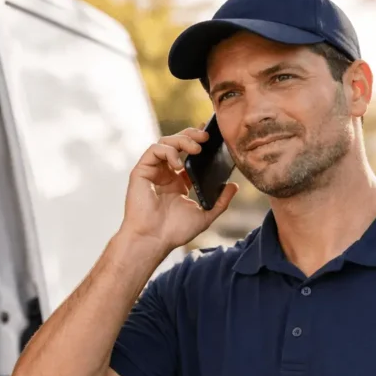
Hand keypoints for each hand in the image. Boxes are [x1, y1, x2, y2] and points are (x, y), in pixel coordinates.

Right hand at [119, 127, 238, 253]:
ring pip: (165, 142)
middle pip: (177, 143)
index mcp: (178, 182)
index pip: (188, 155)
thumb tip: (235, 186)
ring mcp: (152, 171)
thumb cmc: (174, 232)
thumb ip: (220, 201)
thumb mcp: (204, 215)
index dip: (198, 142)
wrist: (153, 240)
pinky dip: (168, 152)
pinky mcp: (141, 171)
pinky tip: (179, 165)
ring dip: (182, 140)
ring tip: (196, 149)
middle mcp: (164, 174)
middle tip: (206, 136)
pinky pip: (154, 150)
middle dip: (191, 135)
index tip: (211, 136)